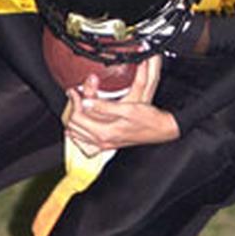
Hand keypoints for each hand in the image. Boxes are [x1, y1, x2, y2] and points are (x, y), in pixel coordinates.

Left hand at [63, 55, 179, 152]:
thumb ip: (104, 106)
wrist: (162, 129)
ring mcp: (106, 144)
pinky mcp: (110, 144)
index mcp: (105, 132)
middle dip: (72, 109)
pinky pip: (87, 143)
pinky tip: (84, 125)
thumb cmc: (149, 119)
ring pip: (78, 135)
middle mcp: (103, 141)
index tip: (76, 91)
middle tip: (76, 95)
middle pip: (74, 127)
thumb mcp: (128, 108)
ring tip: (78, 106)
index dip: (74, 102)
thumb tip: (86, 101)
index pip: (77, 118)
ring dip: (75, 120)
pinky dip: (81, 133)